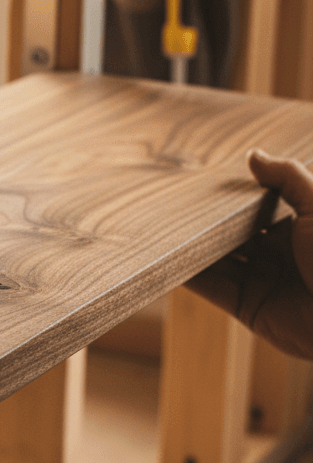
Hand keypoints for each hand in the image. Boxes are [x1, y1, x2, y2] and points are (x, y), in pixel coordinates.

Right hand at [187, 150, 312, 358]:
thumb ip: (288, 177)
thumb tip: (253, 155)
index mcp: (300, 227)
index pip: (258, 208)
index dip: (233, 198)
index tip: (204, 183)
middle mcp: (279, 253)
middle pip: (233, 234)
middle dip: (207, 222)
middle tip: (174, 205)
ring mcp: (262, 281)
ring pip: (218, 260)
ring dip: (192, 248)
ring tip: (163, 231)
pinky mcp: (248, 307)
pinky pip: (213, 288)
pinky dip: (190, 276)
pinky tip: (170, 260)